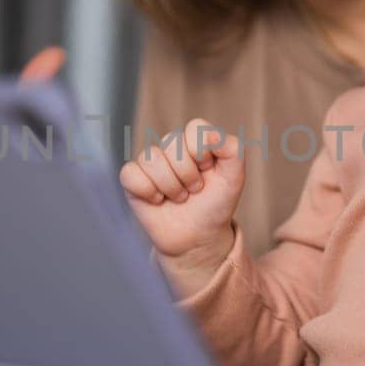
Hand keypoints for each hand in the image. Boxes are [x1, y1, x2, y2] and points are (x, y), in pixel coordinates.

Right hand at [119, 118, 244, 278]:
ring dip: (170, 186)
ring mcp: (150, 163)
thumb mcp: (234, 178)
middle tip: (194, 190)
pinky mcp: (132, 179)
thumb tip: (212, 134)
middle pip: (171, 143)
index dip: (202, 152)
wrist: (197, 237)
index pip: (194, 128)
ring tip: (179, 198)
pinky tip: (158, 200)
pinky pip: (130, 174)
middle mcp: (171, 148)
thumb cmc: (215, 205)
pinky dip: (147, 191)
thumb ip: (233, 149)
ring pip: (151, 159)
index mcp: (195, 141)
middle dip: (187, 174)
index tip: (208, 170)